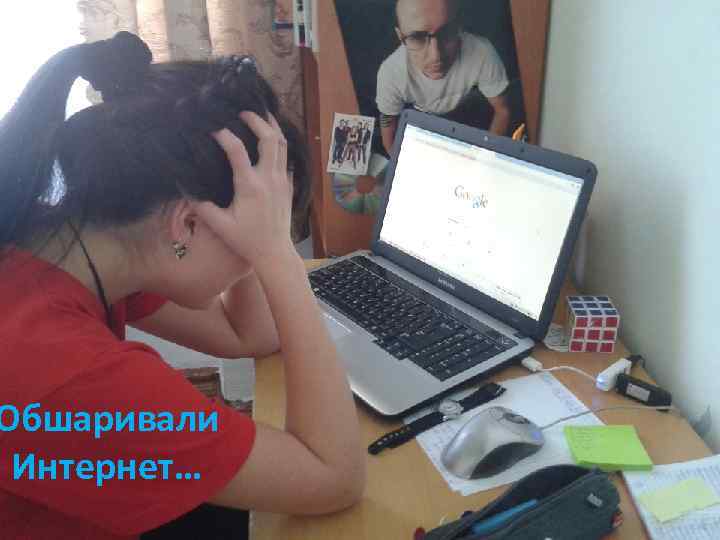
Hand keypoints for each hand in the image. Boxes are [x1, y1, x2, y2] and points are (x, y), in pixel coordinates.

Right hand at [195, 112, 294, 263]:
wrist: (274, 252)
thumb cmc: (246, 240)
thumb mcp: (219, 226)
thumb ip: (201, 205)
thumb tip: (183, 186)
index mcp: (250, 186)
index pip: (237, 150)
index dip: (224, 134)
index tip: (213, 128)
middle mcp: (269, 179)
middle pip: (269, 138)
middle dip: (257, 120)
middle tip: (243, 111)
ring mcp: (282, 180)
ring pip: (282, 144)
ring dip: (272, 126)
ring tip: (261, 114)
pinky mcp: (288, 184)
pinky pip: (286, 156)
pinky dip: (278, 142)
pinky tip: (269, 137)